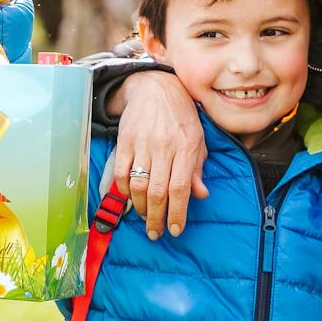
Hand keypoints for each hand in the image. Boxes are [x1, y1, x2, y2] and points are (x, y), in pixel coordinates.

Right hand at [113, 70, 208, 238]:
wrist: (156, 87)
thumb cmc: (181, 116)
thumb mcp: (198, 140)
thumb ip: (197, 169)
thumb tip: (201, 195)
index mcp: (186, 147)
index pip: (180, 188)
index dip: (177, 212)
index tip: (175, 229)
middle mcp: (164, 147)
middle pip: (158, 192)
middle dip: (156, 218)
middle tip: (156, 233)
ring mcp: (142, 144)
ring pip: (138, 185)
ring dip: (140, 208)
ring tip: (145, 218)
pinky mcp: (124, 141)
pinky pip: (121, 173)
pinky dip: (124, 190)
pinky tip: (131, 198)